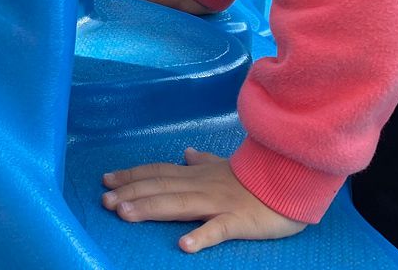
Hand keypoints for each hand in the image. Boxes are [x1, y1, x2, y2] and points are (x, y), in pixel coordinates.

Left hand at [102, 148, 307, 252]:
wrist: (293, 181)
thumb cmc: (258, 179)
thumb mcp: (226, 166)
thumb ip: (203, 161)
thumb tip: (185, 153)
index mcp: (198, 175)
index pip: (159, 173)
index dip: (132, 176)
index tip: (106, 180)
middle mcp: (202, 186)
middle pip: (161, 188)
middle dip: (132, 193)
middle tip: (104, 201)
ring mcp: (219, 203)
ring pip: (180, 204)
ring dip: (151, 209)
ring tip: (126, 215)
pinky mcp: (239, 221)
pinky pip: (218, 229)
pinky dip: (201, 236)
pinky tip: (184, 245)